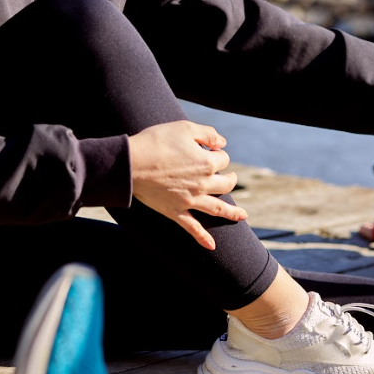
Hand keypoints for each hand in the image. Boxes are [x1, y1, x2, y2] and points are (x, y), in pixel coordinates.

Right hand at [128, 121, 246, 250]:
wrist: (131, 163)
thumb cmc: (156, 141)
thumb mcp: (185, 127)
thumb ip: (208, 134)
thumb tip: (222, 143)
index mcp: (207, 163)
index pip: (223, 159)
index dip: (217, 153)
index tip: (208, 149)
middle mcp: (203, 184)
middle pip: (226, 184)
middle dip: (230, 179)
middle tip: (230, 177)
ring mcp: (190, 201)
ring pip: (217, 209)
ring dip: (232, 212)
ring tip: (242, 215)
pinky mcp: (175, 212)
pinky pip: (192, 228)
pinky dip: (203, 238)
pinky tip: (212, 246)